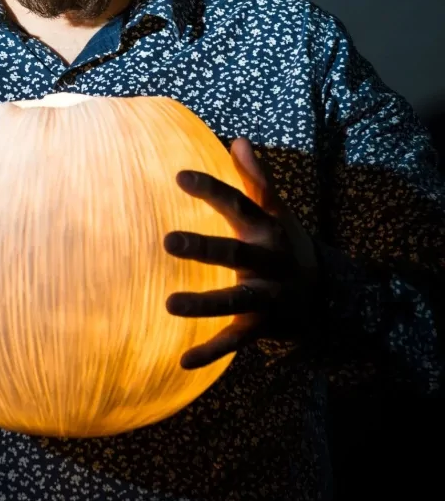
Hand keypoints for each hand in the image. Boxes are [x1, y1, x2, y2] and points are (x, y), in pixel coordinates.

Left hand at [163, 138, 321, 368]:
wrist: (331, 297)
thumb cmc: (289, 246)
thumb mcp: (278, 212)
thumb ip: (256, 178)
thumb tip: (237, 140)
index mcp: (267, 229)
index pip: (238, 203)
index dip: (211, 189)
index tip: (179, 176)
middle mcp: (269, 261)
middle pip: (235, 253)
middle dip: (204, 248)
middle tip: (168, 240)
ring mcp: (268, 295)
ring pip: (234, 301)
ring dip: (204, 304)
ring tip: (169, 304)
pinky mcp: (263, 326)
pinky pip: (236, 340)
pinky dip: (212, 352)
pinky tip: (183, 360)